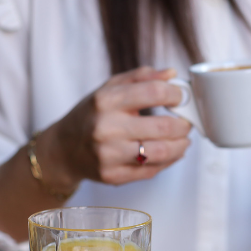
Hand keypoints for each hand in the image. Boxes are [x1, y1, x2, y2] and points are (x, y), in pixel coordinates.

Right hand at [37, 66, 191, 189]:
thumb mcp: (109, 88)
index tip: (181, 97)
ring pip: (162, 152)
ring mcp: (109, 155)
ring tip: (183, 139)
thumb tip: (172, 74)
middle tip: (187, 121)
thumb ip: (142, 77)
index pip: (154, 92)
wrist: (63, 149)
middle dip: (184, 124)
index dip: (176, 94)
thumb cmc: (91, 115)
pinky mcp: (113, 176)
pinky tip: (171, 152)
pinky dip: (169, 161)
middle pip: (164, 126)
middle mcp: (106, 128)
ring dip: (181, 145)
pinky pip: (152, 170)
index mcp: (105, 101)